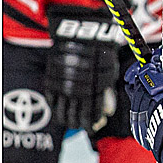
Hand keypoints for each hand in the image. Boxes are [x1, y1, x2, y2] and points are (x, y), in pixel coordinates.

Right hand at [44, 6, 120, 131]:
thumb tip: (107, 113)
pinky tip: (59, 110)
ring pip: (62, 109)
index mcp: (97, 86)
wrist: (82, 35)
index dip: (91, 122)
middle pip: (75, 114)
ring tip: (69, 122)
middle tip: (78, 126)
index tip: (91, 127)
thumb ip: (106, 92)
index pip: (91, 112)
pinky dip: (54, 106)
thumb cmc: (101, 53)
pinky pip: (51, 98)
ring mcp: (63, 82)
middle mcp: (79, 86)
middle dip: (77, 122)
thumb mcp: (110, 72)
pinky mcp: (51, 77)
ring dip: (65, 118)